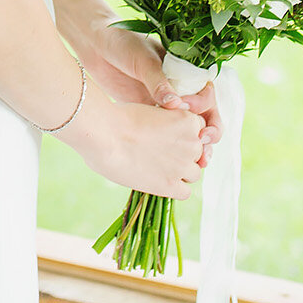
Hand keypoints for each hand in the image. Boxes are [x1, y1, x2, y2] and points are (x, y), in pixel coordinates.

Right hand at [77, 95, 206, 199]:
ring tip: (157, 168)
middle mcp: (192, 143)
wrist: (105, 134)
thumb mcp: (151, 111)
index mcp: (188, 120)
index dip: (182, 136)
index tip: (166, 139)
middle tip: (158, 154)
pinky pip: (185, 192)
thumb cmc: (119, 118)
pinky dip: (174, 189)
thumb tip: (167, 134)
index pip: (197, 132)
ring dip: (180, 172)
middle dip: (181, 154)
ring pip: (193, 174)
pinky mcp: (171, 185)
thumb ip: (166, 122)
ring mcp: (183, 165)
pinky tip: (158, 181)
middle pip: (196, 153)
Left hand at [83, 19, 222, 162]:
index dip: (205, 108)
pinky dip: (171, 147)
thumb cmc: (122, 44)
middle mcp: (179, 89)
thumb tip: (176, 106)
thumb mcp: (142, 60)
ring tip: (198, 161)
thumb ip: (158, 82)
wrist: (95, 46)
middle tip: (203, 144)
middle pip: (203, 116)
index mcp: (185, 72)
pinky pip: (166, 133)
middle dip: (209, 132)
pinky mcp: (149, 114)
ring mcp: (164, 104)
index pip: (206, 95)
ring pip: (187, 129)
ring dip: (194, 145)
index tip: (191, 112)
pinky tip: (170, 159)